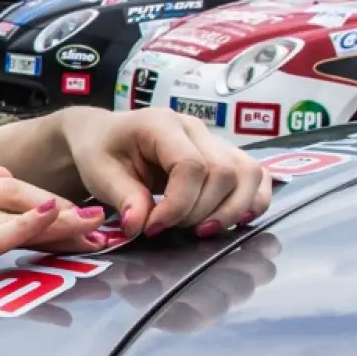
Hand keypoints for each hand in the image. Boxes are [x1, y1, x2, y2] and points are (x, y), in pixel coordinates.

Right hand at [0, 168, 107, 340]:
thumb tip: (11, 176)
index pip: (8, 191)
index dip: (49, 203)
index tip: (86, 218)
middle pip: (15, 203)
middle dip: (65, 217)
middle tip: (107, 229)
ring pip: (7, 221)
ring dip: (58, 229)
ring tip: (97, 239)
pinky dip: (24, 226)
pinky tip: (53, 216)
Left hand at [59, 108, 270, 239]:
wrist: (105, 138)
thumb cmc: (101, 152)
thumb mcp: (100, 173)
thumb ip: (123, 197)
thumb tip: (140, 225)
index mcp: (162, 124)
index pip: (191, 165)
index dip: (178, 204)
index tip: (153, 227)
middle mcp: (196, 128)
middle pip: (224, 173)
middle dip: (200, 212)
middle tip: (170, 229)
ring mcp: (215, 141)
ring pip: (248, 174)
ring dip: (231, 210)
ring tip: (201, 231)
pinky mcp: (225, 157)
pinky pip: (257, 176)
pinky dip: (253, 201)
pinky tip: (234, 221)